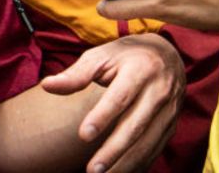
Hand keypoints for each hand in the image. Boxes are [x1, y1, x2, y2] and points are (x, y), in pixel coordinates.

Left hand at [42, 33, 183, 172]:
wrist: (167, 56)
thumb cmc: (126, 56)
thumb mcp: (101, 56)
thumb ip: (76, 74)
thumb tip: (47, 85)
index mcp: (140, 70)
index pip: (120, 98)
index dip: (102, 117)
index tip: (83, 135)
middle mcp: (159, 91)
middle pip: (135, 126)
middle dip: (113, 151)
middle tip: (92, 170)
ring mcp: (169, 111)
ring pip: (147, 143)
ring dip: (125, 163)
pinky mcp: (171, 125)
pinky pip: (156, 149)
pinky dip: (139, 164)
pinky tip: (119, 172)